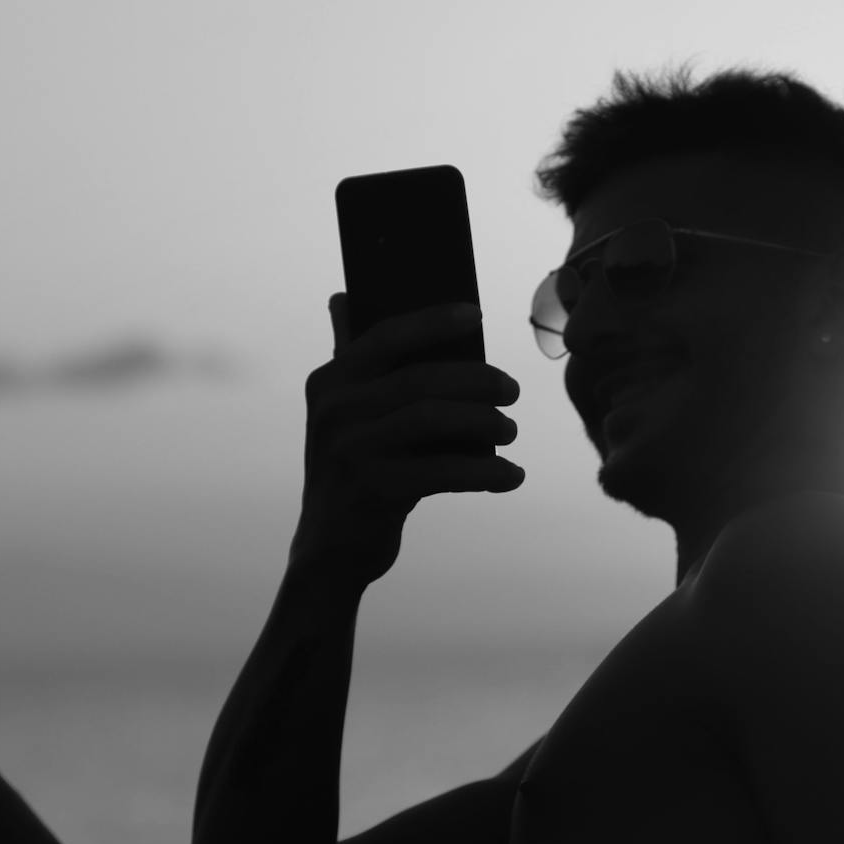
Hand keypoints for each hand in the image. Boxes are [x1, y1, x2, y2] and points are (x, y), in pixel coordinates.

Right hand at [293, 294, 523, 593]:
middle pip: (421, 379)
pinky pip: (443, 472)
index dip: (432, 321)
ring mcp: (350, 451)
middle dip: (477, 380)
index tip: (475, 314)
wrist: (331, 547)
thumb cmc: (355, 467)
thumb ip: (351, 360)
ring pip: (434, 419)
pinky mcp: (373, 491)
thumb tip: (345, 297)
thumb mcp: (343, 413)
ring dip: (485, 422)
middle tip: (512, 391)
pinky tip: (511, 476)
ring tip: (510, 431)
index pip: (386, 336)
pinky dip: (486, 472)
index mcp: (330, 381)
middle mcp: (334, 411)